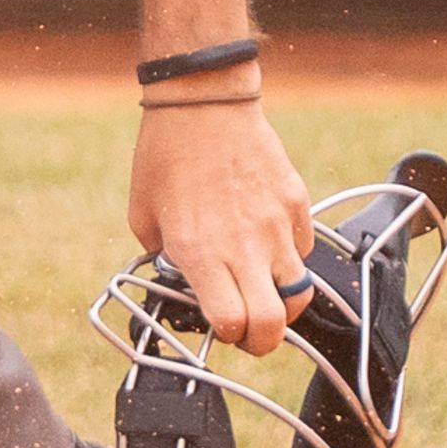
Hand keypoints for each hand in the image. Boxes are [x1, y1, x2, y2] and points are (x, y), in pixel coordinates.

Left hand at [130, 97, 312, 352]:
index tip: (220, 330)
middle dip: (264, 342)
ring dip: (284, 306)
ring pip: (301, 294)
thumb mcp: (143, 213)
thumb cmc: (164, 156)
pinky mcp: (297, 206)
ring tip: (263, 296)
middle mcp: (243, 246)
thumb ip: (163, 254)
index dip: (228, 336)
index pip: (231, 322)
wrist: (204, 105)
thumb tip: (180, 278)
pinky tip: (266, 245)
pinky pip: (303, 251)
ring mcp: (276, 227)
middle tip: (251, 335)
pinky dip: (289, 260)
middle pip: (275, 323)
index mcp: (198, 251)